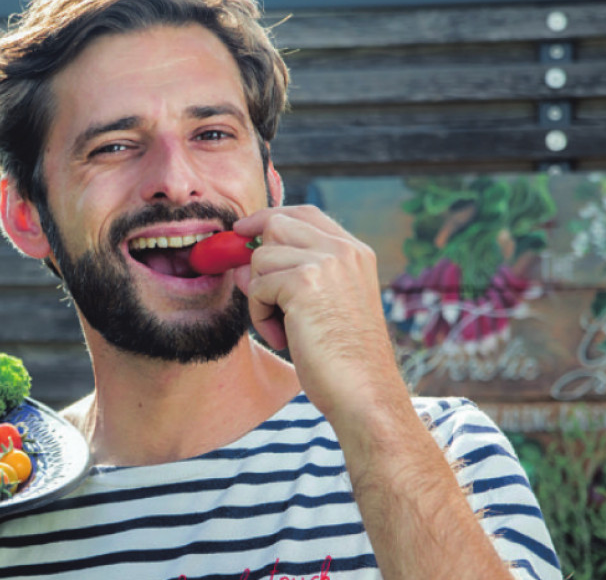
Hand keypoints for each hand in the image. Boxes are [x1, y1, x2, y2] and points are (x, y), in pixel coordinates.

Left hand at [231, 205, 406, 424]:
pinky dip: (260, 316)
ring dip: (260, 296)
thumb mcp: (320, 306)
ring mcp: (326, 262)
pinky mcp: (304, 282)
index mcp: (355, 253)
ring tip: (284, 327)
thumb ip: (290, 276)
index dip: (268, 219)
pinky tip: (284, 338)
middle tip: (260, 293)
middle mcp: (344, 250)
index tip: (245, 232)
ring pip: (260, 258)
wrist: (364, 391)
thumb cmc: (342, 358)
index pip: (305, 213)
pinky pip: (257, 287)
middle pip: (277, 223)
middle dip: (256, 256)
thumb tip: (241, 264)